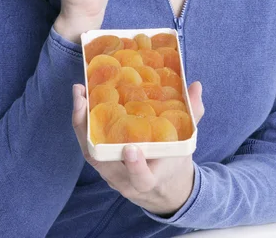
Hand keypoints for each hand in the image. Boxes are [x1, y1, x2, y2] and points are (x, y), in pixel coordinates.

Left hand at [72, 82, 204, 215]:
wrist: (164, 188)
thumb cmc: (175, 161)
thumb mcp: (186, 142)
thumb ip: (192, 115)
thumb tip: (196, 86)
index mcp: (150, 179)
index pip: (141, 177)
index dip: (136, 166)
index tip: (131, 149)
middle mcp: (125, 179)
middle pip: (102, 162)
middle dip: (89, 133)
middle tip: (83, 103)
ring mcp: (110, 173)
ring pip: (89, 152)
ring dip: (80, 123)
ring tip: (79, 94)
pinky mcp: (102, 164)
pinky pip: (88, 146)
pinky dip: (82, 125)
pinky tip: (81, 101)